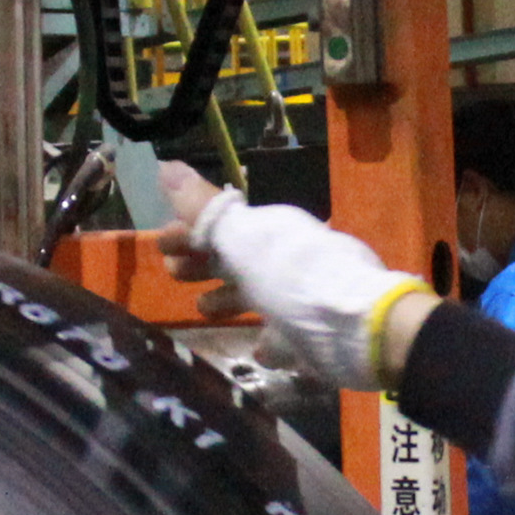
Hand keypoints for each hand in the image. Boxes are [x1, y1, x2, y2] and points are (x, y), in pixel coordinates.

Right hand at [152, 167, 428, 392]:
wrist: (355, 326)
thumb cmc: (292, 277)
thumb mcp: (243, 237)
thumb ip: (204, 209)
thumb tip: (166, 165)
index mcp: (267, 233)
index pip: (220, 226)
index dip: (188, 233)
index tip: (159, 244)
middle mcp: (282, 261)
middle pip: (235, 259)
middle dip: (202, 263)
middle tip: (171, 273)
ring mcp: (298, 300)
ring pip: (256, 294)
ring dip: (226, 298)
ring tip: (201, 310)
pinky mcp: (309, 337)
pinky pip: (282, 335)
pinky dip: (266, 339)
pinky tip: (254, 348)